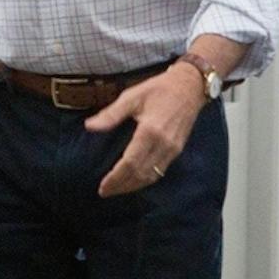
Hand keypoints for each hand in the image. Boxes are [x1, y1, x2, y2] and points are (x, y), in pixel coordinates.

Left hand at [85, 65, 208, 197]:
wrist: (190, 86)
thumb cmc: (159, 89)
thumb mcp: (132, 96)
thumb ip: (111, 114)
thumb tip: (89, 127)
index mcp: (150, 131)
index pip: (130, 163)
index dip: (115, 178)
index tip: (102, 186)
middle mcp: (163, 144)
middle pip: (140, 174)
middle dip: (122, 186)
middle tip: (105, 192)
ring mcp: (172, 149)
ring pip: (151, 176)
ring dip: (133, 186)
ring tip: (117, 189)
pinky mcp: (177, 150)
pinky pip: (160, 171)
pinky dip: (146, 180)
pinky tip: (135, 181)